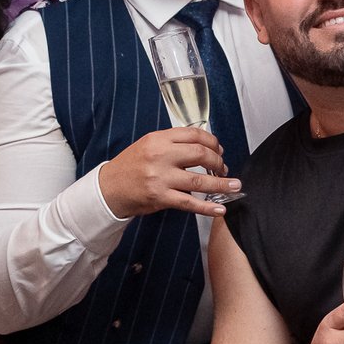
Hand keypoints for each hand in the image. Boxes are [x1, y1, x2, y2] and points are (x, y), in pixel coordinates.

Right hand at [98, 128, 238, 218]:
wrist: (109, 188)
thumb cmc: (131, 167)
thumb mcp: (148, 145)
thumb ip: (172, 143)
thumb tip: (203, 145)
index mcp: (158, 139)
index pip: (194, 135)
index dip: (213, 142)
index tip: (219, 149)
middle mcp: (160, 156)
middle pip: (201, 154)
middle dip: (218, 162)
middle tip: (224, 168)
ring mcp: (160, 177)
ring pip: (200, 180)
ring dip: (222, 184)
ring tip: (234, 186)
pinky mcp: (160, 197)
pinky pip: (189, 202)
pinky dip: (207, 207)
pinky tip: (220, 209)